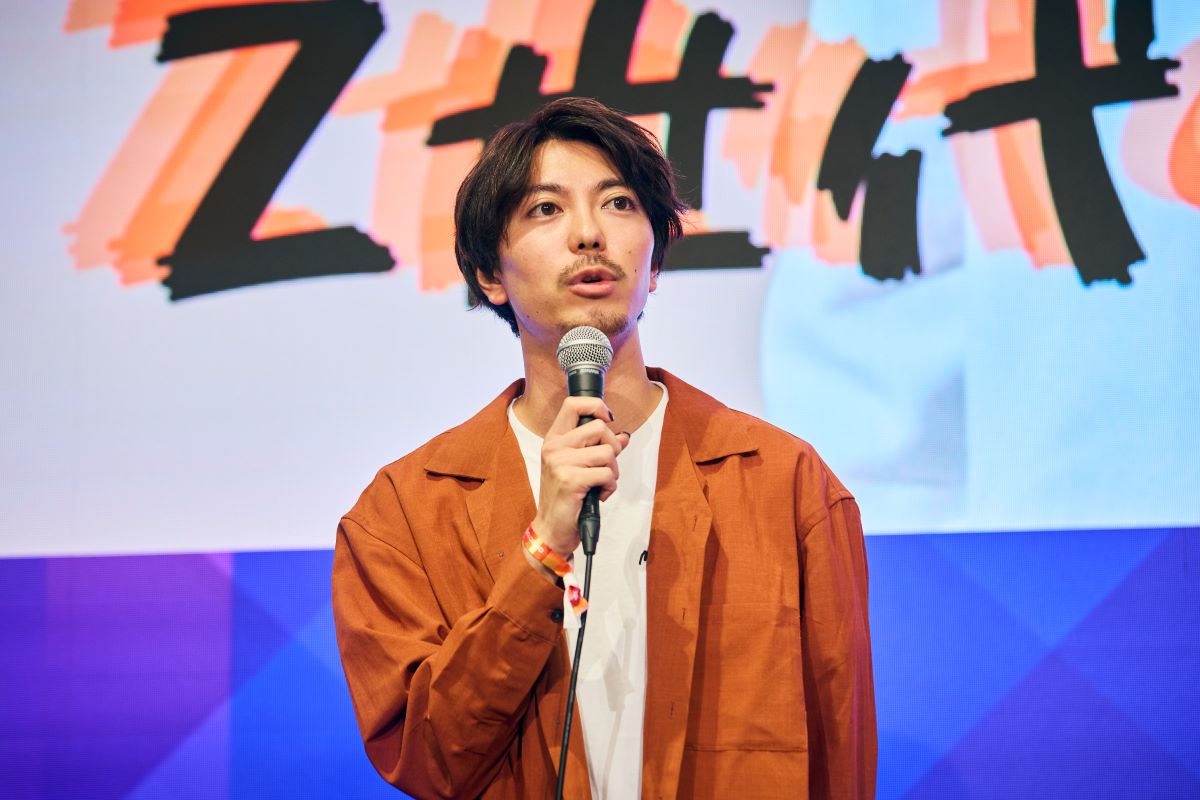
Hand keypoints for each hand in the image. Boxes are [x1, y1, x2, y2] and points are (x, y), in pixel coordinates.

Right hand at [530, 396, 629, 559]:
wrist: (552, 528)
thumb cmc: (566, 497)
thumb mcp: (578, 466)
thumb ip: (600, 448)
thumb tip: (625, 435)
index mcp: (554, 439)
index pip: (573, 404)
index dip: (596, 406)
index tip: (608, 419)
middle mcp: (554, 447)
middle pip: (600, 428)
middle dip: (613, 447)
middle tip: (606, 465)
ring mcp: (561, 463)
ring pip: (608, 452)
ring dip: (613, 470)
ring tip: (601, 483)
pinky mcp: (571, 480)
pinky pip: (607, 473)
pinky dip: (610, 486)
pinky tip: (599, 495)